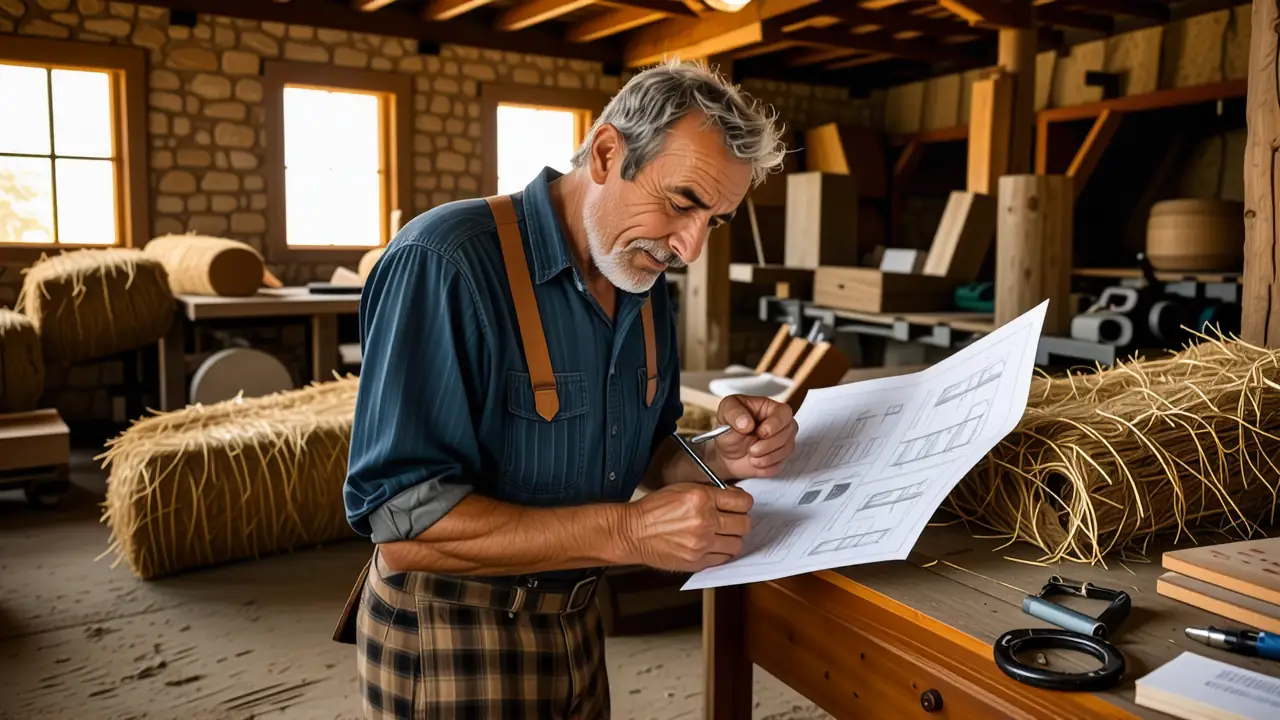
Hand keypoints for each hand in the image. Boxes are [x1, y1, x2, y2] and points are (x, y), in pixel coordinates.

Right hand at [620, 483, 752, 571]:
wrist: (632, 532)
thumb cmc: (653, 510)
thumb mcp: (682, 489)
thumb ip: (710, 492)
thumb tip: (732, 498)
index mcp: (701, 498)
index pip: (742, 502)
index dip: (743, 503)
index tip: (739, 505)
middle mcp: (704, 521)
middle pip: (744, 524)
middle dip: (740, 520)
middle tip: (731, 519)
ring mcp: (701, 544)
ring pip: (737, 544)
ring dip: (732, 538)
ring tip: (721, 534)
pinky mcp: (697, 561)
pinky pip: (723, 558)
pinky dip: (721, 552)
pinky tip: (712, 545)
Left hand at [708, 395, 797, 479]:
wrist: (724, 454)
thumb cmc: (728, 430)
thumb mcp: (725, 413)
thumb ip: (733, 413)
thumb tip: (746, 423)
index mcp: (769, 408)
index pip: (784, 413)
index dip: (775, 424)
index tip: (761, 433)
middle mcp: (779, 424)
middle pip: (790, 431)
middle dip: (770, 444)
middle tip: (752, 448)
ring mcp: (782, 442)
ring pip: (787, 449)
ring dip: (767, 456)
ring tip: (750, 454)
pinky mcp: (779, 459)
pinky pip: (780, 464)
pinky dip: (766, 466)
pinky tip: (754, 462)